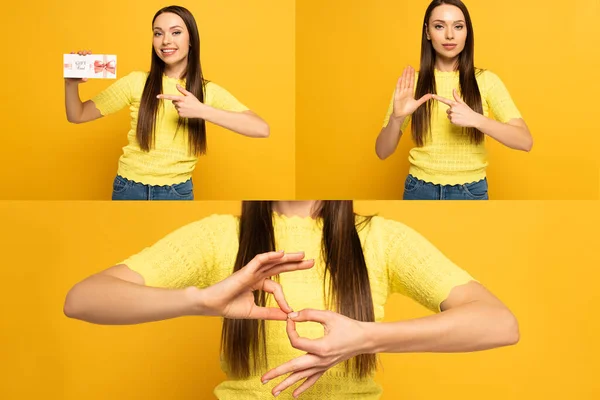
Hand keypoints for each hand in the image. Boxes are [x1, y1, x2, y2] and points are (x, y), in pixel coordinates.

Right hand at [65, 50, 89, 84]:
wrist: (70, 81)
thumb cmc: (78, 80)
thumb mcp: (81, 80)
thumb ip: (83, 80)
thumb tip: (85, 79)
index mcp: (86, 66)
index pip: (89, 59)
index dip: (89, 55)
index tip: (90, 52)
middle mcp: (81, 62)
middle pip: (83, 56)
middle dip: (84, 53)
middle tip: (84, 53)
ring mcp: (75, 62)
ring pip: (77, 55)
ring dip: (79, 53)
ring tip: (79, 53)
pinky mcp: (70, 62)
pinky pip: (70, 57)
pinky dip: (71, 54)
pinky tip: (72, 52)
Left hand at [157, 84, 205, 118]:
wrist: (200, 111)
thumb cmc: (195, 102)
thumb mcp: (189, 94)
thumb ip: (182, 90)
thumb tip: (176, 85)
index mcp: (181, 99)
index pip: (170, 97)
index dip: (163, 96)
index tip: (157, 96)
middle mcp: (180, 105)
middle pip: (173, 102)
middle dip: (177, 101)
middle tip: (185, 102)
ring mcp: (180, 110)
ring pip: (176, 107)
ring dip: (179, 106)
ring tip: (187, 107)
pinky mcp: (180, 115)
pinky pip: (178, 112)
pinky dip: (181, 111)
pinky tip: (187, 111)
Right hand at [192, 251, 313, 319]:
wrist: (211, 305)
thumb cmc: (228, 307)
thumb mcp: (254, 312)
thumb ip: (270, 313)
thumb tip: (287, 316)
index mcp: (258, 283)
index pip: (276, 288)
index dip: (284, 299)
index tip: (289, 311)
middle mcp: (256, 275)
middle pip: (280, 267)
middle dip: (296, 264)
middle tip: (311, 261)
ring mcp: (251, 271)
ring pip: (273, 261)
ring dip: (287, 257)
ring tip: (302, 255)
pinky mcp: (245, 270)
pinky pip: (259, 260)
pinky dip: (270, 256)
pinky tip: (281, 254)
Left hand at [261, 309, 369, 397]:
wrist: (364, 339)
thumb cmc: (347, 325)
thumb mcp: (329, 315)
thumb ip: (309, 314)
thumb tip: (292, 315)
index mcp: (321, 347)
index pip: (296, 341)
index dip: (290, 329)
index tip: (290, 319)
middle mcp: (321, 360)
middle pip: (294, 368)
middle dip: (278, 373)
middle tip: (263, 379)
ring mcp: (323, 366)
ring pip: (301, 377)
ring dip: (286, 385)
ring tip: (273, 392)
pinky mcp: (326, 367)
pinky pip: (312, 380)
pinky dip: (303, 387)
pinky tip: (294, 395)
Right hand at [392, 65, 431, 118]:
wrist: (401, 115)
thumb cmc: (408, 110)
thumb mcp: (417, 104)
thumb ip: (423, 99)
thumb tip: (431, 95)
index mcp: (410, 92)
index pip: (411, 82)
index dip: (412, 76)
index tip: (412, 69)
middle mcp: (405, 91)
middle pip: (407, 80)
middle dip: (408, 73)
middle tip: (409, 66)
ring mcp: (401, 93)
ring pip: (403, 82)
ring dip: (404, 76)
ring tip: (405, 69)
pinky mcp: (397, 96)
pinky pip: (398, 88)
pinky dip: (399, 83)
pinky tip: (400, 78)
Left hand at [433, 88, 482, 127]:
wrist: (473, 119)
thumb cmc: (467, 110)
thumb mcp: (462, 102)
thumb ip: (456, 96)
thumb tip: (453, 89)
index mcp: (454, 104)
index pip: (444, 100)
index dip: (437, 98)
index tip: (432, 95)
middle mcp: (452, 109)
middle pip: (447, 110)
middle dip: (452, 112)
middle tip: (459, 113)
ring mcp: (452, 115)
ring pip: (448, 116)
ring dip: (453, 116)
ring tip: (459, 116)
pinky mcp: (452, 121)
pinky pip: (450, 120)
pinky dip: (454, 121)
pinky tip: (459, 120)